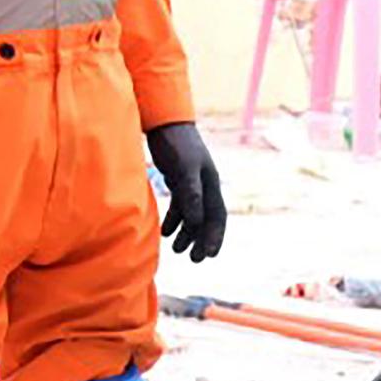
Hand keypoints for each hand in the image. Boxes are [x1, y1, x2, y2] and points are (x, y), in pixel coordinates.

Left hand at [145, 122, 225, 262]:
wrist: (164, 121)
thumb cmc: (176, 143)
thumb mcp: (184, 168)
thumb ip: (191, 194)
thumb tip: (196, 221)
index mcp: (210, 185)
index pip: (216, 216)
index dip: (214, 237)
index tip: (208, 255)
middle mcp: (204, 186)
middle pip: (206, 219)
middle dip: (202, 240)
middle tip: (194, 259)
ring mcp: (191, 183)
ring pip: (193, 215)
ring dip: (187, 233)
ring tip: (177, 249)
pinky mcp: (178, 179)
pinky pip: (180, 205)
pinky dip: (174, 220)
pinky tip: (165, 231)